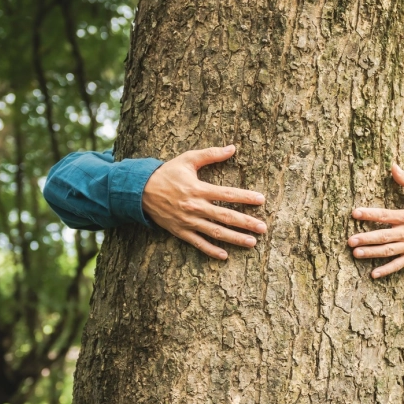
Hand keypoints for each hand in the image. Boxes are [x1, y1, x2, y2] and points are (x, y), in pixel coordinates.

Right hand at [142, 145, 266, 259]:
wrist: (140, 191)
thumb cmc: (167, 173)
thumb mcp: (188, 159)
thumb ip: (211, 155)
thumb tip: (232, 148)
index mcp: (199, 189)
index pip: (227, 194)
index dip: (245, 197)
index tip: (261, 200)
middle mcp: (195, 207)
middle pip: (225, 216)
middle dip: (246, 223)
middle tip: (263, 228)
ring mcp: (188, 221)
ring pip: (215, 232)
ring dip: (234, 238)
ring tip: (252, 242)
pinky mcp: (180, 231)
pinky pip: (198, 243)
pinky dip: (211, 250)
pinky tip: (225, 255)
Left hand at [348, 164, 403, 278]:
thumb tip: (393, 165)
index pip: (385, 215)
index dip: (369, 214)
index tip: (355, 213)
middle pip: (383, 236)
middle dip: (366, 238)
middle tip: (350, 241)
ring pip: (388, 251)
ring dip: (372, 253)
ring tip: (356, 253)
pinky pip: (398, 264)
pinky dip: (387, 270)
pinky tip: (373, 274)